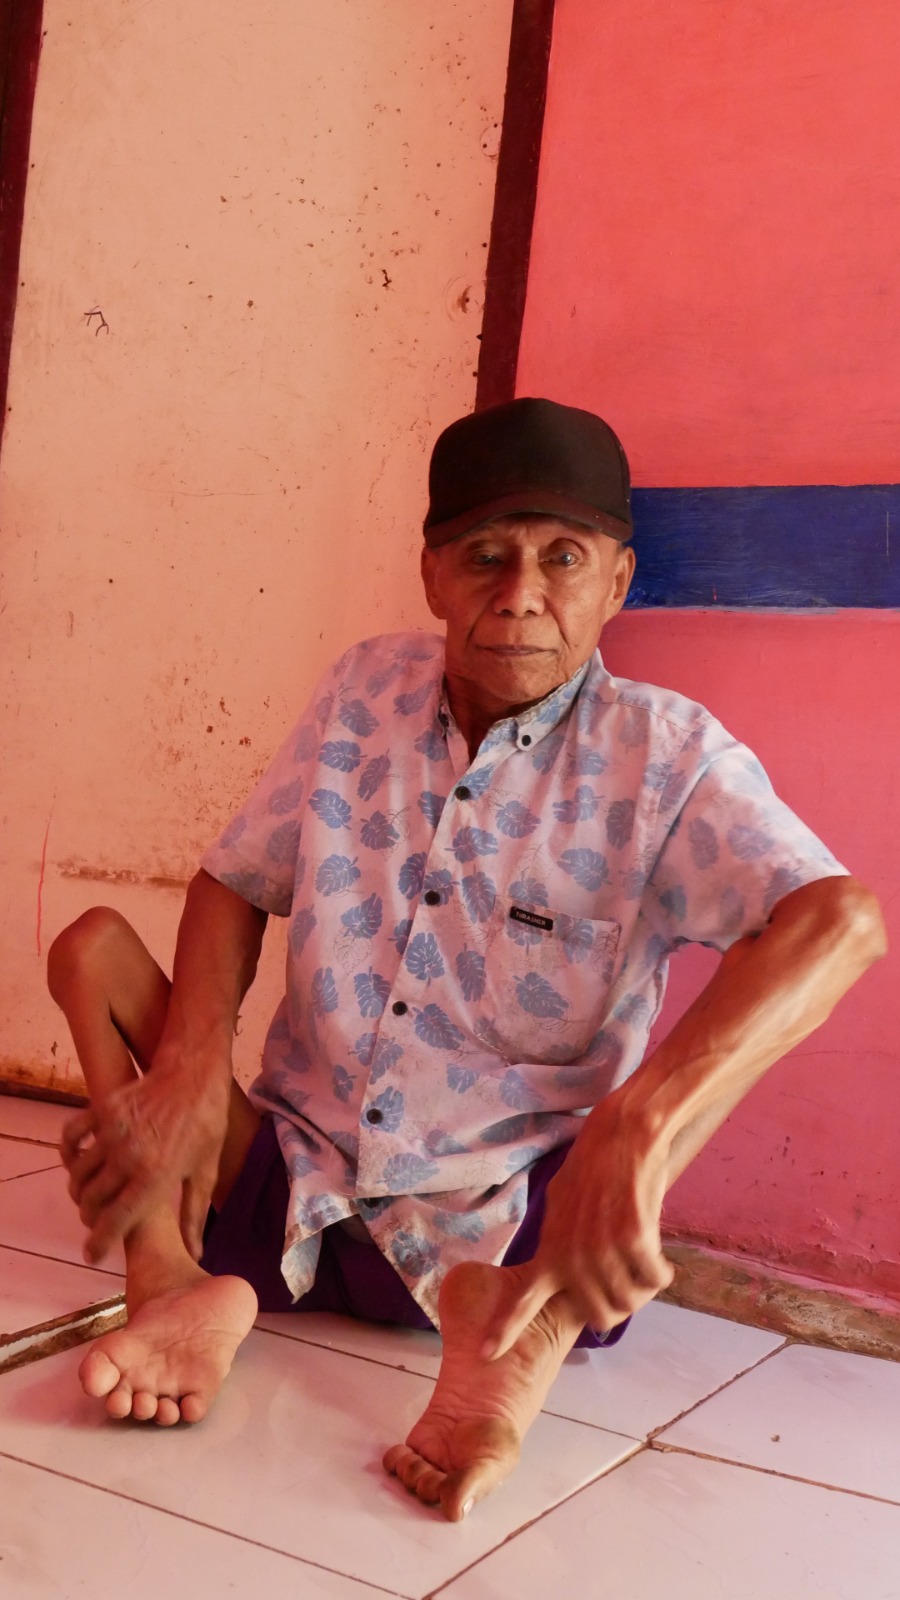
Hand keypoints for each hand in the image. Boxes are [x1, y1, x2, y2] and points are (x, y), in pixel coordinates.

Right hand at [61, 1059, 229, 1262]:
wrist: (194, 1073)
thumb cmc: (206, 1123)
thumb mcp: (205, 1171)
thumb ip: (194, 1215)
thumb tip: (195, 1254)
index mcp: (156, 1177)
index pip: (116, 1222)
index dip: (99, 1244)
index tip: (91, 1255)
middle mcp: (129, 1157)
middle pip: (92, 1202)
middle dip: (90, 1217)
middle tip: (98, 1219)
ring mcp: (112, 1132)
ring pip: (78, 1175)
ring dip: (79, 1191)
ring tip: (90, 1193)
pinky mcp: (102, 1110)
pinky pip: (70, 1138)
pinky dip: (68, 1154)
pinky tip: (78, 1160)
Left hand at [482, 1090, 674, 1359]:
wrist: (619, 1136)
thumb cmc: (593, 1168)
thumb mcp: (560, 1207)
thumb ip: (560, 1243)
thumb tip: (562, 1270)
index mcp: (549, 1252)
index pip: (521, 1300)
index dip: (504, 1330)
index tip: (486, 1355)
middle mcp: (571, 1258)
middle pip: (601, 1318)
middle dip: (621, 1306)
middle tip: (631, 1285)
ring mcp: (600, 1251)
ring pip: (630, 1301)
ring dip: (644, 1289)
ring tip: (647, 1266)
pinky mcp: (632, 1241)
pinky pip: (654, 1278)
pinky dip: (661, 1271)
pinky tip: (659, 1256)